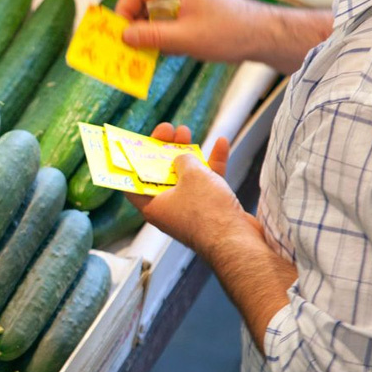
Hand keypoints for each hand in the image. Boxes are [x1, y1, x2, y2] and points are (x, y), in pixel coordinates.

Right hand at [116, 0, 334, 73]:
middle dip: (135, 23)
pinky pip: (169, 20)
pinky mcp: (195, 12)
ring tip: (148, 52)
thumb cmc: (229, 32)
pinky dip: (163, 35)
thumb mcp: (186, 38)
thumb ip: (152, 36)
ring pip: (156, 12)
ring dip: (149, 31)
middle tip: (130, 45)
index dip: (124, 10)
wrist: (264, 37)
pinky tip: (167, 51)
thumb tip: (124, 36)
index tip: (120, 33)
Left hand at [125, 123, 261, 261]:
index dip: (134, 162)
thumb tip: (182, 157)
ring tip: (186, 131)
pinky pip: (209, 183)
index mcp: (152, 206)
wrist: (237, 241)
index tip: (138, 144)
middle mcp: (169, 209)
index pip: (134, 183)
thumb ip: (183, 159)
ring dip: (186, 153)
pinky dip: (213, 164)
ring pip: (186, 177)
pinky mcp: (212, 209)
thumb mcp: (190, 175)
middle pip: (162, 175)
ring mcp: (191, 209)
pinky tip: (221, 143)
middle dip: (164, 151)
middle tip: (168, 131)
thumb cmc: (207, 210)